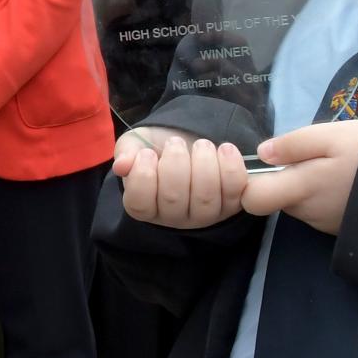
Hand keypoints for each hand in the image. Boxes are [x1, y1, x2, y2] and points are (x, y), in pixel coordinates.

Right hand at [112, 126, 247, 228]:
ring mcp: (204, 215)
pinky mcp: (231, 206)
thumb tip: (122, 165)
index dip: (143, 177)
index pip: (139, 204)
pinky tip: (224, 149)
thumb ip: (127, 151)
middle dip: (176, 165)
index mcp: (145, 205)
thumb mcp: (136, 144)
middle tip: (175, 142)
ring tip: (201, 144)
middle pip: (173, 200)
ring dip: (204, 165)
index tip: (148, 153)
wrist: (189, 140)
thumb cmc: (158, 147)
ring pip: (205, 198)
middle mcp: (174, 217)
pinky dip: (231, 168)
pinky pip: (235, 192)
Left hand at [241, 120, 357, 234]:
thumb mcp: (331, 136)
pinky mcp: (339, 227)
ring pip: (296, 204)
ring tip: (330, 163)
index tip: (260, 163)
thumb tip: (261, 153)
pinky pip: (317, 210)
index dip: (246, 182)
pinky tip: (342, 178)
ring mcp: (324, 224)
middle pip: (274, 199)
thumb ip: (293, 144)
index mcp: (301, 189)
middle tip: (306, 154)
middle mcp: (308, 213)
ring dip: (303, 185)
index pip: (251, 200)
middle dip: (281, 179)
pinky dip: (321, 195)